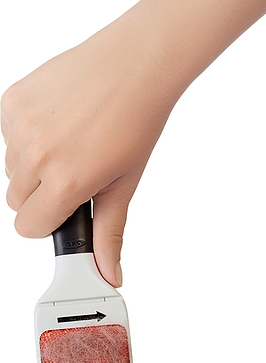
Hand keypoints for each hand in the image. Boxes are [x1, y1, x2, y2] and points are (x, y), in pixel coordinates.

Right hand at [1, 8, 175, 286]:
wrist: (133, 67)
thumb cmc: (134, 122)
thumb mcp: (123, 187)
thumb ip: (108, 235)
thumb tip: (107, 273)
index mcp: (66, 181)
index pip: (29, 228)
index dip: (50, 223)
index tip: (66, 211)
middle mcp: (37, 153)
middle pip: (17, 202)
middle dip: (43, 196)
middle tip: (76, 174)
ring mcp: (20, 125)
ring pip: (11, 170)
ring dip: (34, 167)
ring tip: (71, 146)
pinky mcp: (11, 101)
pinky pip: (7, 135)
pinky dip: (27, 136)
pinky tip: (59, 125)